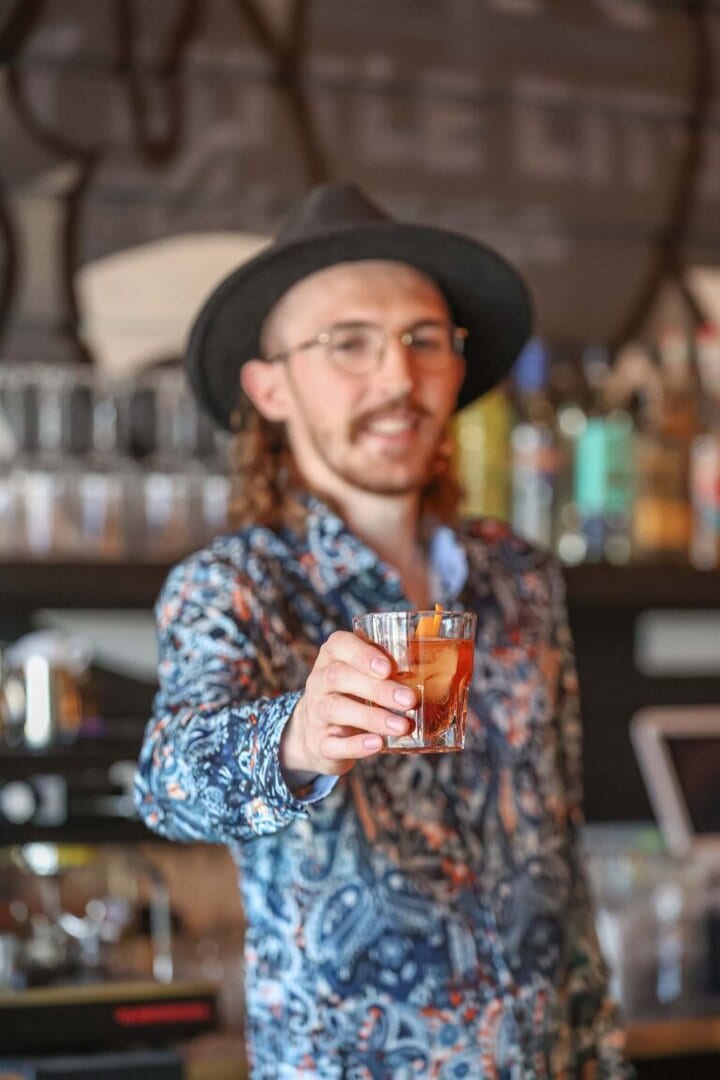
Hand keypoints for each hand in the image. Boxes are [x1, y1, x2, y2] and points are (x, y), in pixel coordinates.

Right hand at [280, 630, 415, 777]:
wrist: (319, 731)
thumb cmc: (354, 694)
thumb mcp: (364, 675)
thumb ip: (389, 668)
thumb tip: (435, 667)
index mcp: (333, 657)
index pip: (339, 645)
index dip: (362, 654)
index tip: (388, 668)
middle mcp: (319, 681)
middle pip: (339, 677)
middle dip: (377, 689)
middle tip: (409, 700)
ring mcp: (315, 712)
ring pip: (336, 709)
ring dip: (372, 718)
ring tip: (402, 726)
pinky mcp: (319, 742)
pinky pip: (332, 744)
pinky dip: (355, 745)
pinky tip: (378, 744)